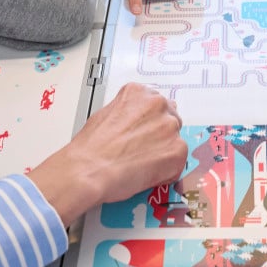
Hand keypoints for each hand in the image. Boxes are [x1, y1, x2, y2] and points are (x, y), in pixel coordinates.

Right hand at [28, 83, 185, 224]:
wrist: (89, 169)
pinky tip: (146, 173)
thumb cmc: (91, 149)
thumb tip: (133, 121)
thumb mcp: (104, 115)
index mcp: (139, 93)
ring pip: (175, 141)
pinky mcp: (177, 150)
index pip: (155, 104)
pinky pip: (177, 162)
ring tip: (141, 164)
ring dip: (163, 152)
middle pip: (169, 119)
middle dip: (159, 135)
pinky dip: (166, 171)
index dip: (149, 122)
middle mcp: (158, 105)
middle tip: (142, 150)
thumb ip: (127, 112)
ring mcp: (169, 127)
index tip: (144, 132)